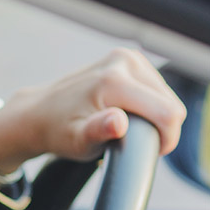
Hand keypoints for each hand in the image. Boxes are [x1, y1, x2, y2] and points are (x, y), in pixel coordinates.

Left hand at [0, 48, 186, 173]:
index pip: (168, 113)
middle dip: (159, 127)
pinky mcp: (129, 59)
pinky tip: (127, 113)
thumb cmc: (58, 131)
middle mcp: (123, 61)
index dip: (166, 139)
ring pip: (166, 96)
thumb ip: (98, 132)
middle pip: (170, 103)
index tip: (150, 152)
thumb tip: (117, 123)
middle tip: (129, 140)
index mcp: (114, 81)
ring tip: (125, 127)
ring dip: (154, 116)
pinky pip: (156, 88)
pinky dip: (149, 104)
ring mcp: (127, 57)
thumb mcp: (76, 140)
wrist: (39, 113)